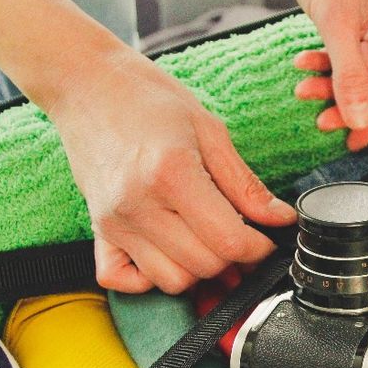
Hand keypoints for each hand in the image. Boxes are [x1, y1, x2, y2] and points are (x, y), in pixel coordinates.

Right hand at [47, 46, 296, 293]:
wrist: (87, 85)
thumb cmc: (149, 99)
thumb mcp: (209, 130)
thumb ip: (246, 184)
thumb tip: (280, 219)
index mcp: (172, 173)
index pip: (228, 241)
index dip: (257, 248)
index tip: (263, 238)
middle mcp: (138, 204)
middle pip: (204, 266)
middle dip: (232, 259)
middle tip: (239, 238)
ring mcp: (114, 222)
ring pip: (171, 281)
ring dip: (197, 270)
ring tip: (205, 242)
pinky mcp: (97, 230)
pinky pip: (123, 281)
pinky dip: (149, 279)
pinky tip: (167, 252)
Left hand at [278, 0, 367, 149]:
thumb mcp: (337, 21)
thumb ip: (349, 75)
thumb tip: (358, 120)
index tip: (356, 140)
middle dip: (351, 101)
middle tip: (323, 121)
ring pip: (365, 71)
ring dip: (334, 84)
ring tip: (305, 92)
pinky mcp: (365, 17)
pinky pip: (351, 54)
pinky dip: (328, 63)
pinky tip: (304, 65)